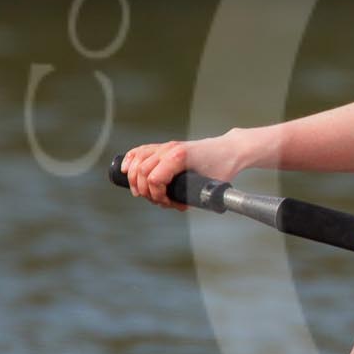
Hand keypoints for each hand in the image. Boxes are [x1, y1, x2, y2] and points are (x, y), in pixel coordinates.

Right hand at [118, 135, 248, 210]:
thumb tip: (179, 206)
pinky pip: (140, 151)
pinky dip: (130, 160)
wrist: (228, 150)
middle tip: (159, 201)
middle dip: (146, 192)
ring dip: (134, 179)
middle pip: (141, 171)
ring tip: (142, 192)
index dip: (157, 195)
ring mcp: (165, 146)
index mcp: (179, 156)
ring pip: (137, 160)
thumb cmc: (222, 167)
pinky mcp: (164, 146)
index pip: (154, 178)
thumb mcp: (211, 185)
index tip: (168, 203)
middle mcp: (169, 149)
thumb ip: (194, 197)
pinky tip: (126, 169)